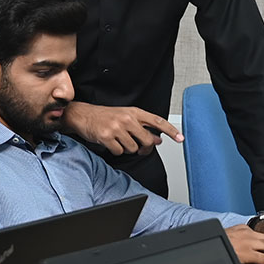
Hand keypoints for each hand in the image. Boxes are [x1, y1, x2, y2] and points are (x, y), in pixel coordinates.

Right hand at [62, 101, 182, 156]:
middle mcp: (127, 118)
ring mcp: (117, 128)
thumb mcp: (126, 117)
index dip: (170, 130)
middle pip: (147, 140)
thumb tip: (158, 139)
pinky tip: (111, 143)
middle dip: (144, 147)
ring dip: (127, 149)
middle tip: (139, 147)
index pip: (157, 121)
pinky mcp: (107, 137)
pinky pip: (120, 152)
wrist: (82, 115)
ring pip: (133, 148)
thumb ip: (142, 127)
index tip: (180, 138)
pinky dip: (117, 151)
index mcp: (134, 112)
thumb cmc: (105, 116)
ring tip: (119, 141)